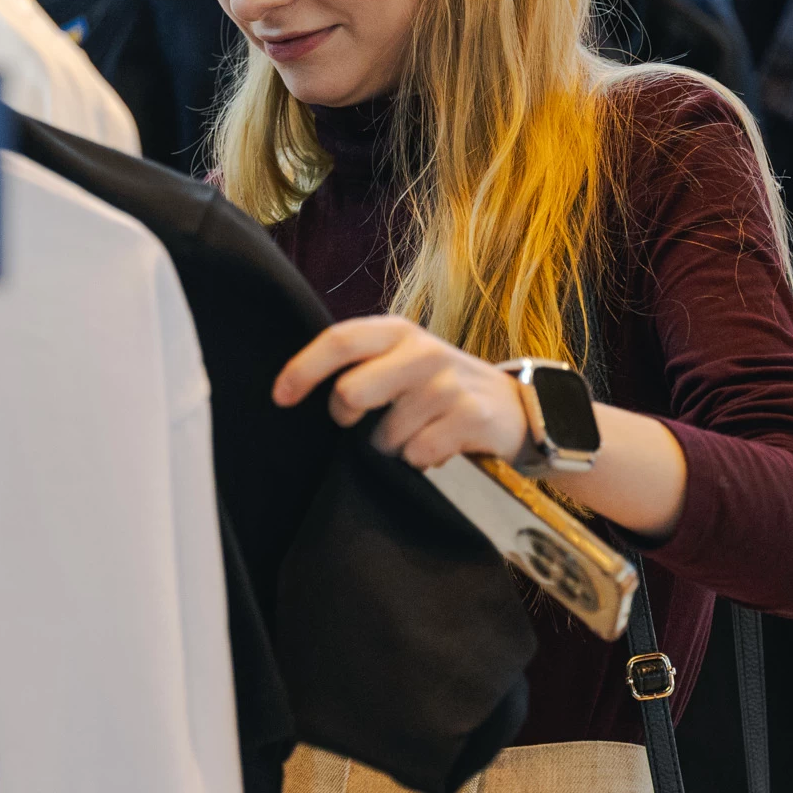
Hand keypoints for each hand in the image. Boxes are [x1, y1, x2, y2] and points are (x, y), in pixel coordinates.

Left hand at [272, 315, 528, 470]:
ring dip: (391, 446)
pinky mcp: (470, 417)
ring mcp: (448, 384)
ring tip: (415, 431)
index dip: (303, 369)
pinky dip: (419, 460)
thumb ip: (360, 364)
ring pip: (384, 436)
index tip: (280, 397)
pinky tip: (437, 445)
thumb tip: (296, 389)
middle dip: (346, 418)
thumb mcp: (401, 361)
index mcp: (397, 332)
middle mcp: (422, 351)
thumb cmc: (437, 385)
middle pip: (350, 393)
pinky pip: (416, 455)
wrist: (511, 407)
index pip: (339, 341)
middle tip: (360, 424)